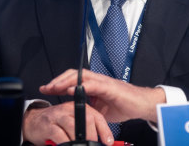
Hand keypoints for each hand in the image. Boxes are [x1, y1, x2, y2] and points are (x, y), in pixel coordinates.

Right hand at [22, 101, 113, 145]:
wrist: (32, 122)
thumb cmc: (55, 123)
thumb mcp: (72, 123)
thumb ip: (84, 129)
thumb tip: (100, 141)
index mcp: (78, 106)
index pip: (96, 116)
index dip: (104, 130)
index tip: (109, 142)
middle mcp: (68, 109)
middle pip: (87, 118)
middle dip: (94, 135)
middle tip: (95, 145)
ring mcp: (58, 116)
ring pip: (75, 127)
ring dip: (82, 141)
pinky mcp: (48, 126)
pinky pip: (60, 136)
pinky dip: (67, 144)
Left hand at [40, 69, 165, 122]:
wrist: (142, 105)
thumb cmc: (124, 105)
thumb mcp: (100, 110)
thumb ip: (88, 108)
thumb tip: (74, 115)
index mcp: (93, 84)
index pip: (72, 79)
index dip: (58, 82)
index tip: (46, 89)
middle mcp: (97, 80)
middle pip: (73, 75)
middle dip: (57, 80)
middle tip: (46, 87)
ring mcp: (103, 82)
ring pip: (80, 77)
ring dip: (65, 81)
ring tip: (54, 87)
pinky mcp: (110, 87)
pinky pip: (93, 84)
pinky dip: (81, 86)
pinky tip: (72, 90)